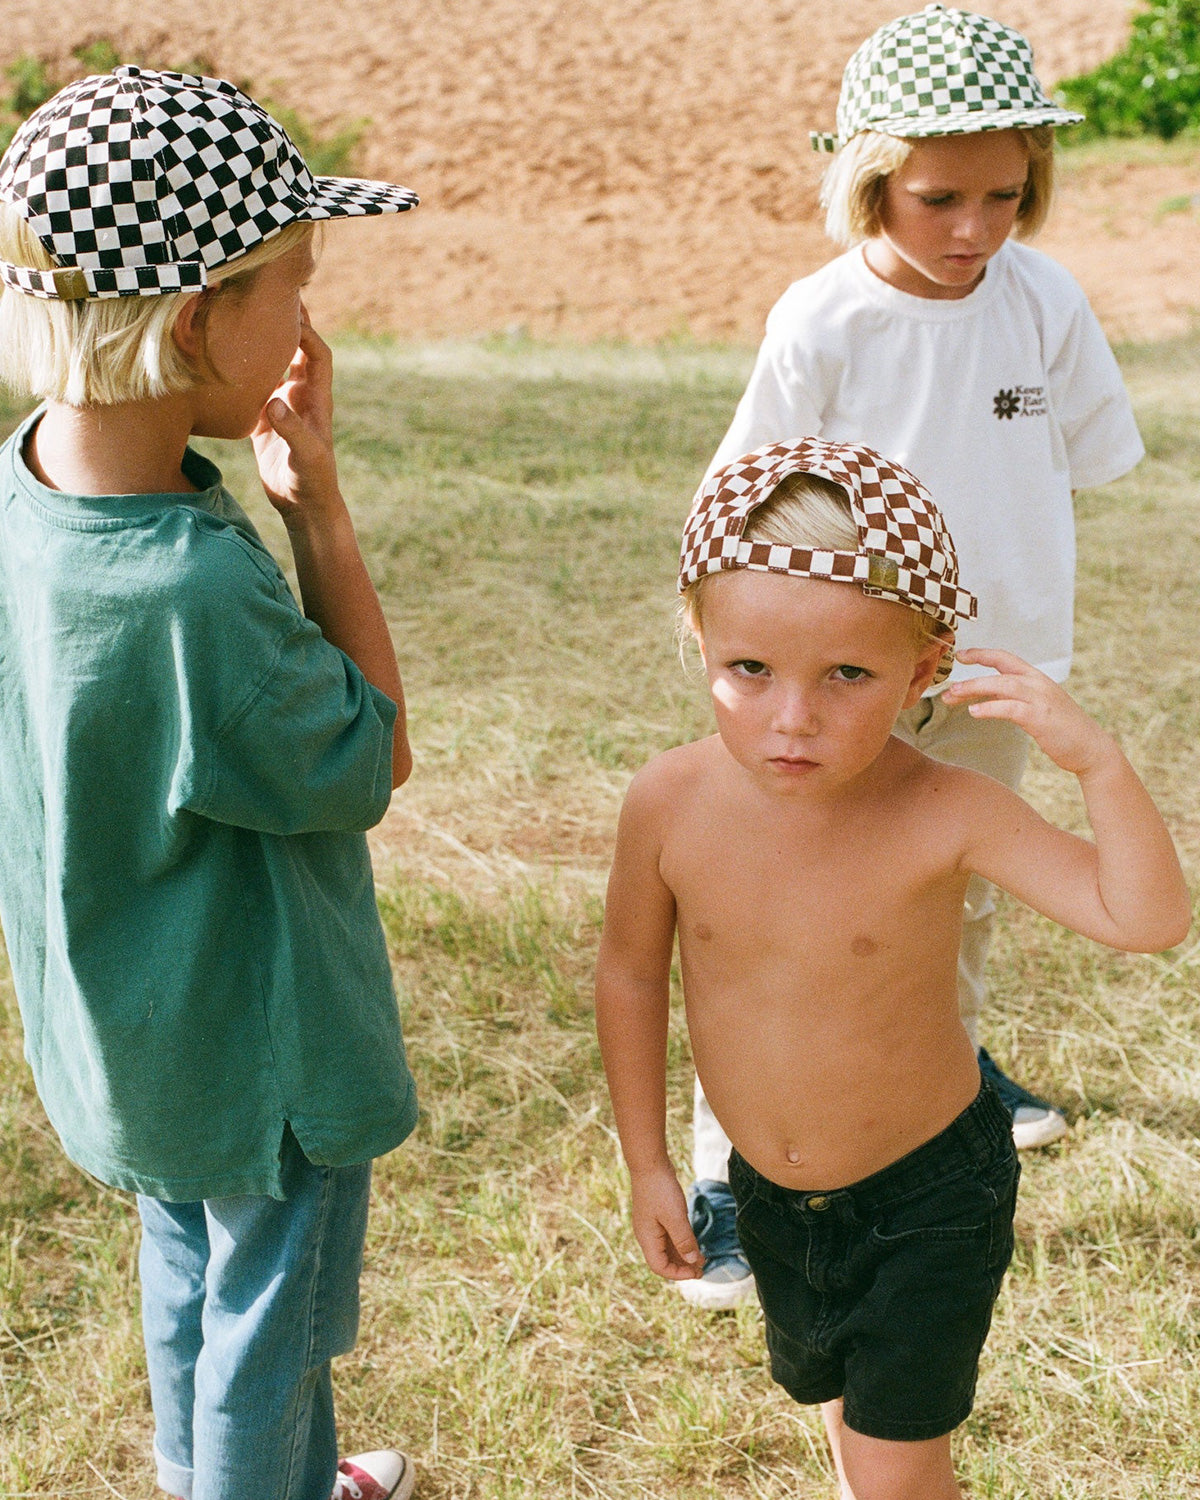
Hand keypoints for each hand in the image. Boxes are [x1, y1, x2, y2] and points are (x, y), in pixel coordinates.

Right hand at [251, 307, 341, 525]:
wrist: (304, 507)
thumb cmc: (312, 482)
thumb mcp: (306, 457)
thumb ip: (292, 429)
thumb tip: (274, 402)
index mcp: (317, 399)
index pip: (317, 353)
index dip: (306, 332)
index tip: (284, 313)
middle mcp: (301, 396)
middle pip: (298, 349)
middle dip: (288, 324)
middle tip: (268, 293)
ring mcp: (283, 406)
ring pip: (273, 364)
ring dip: (261, 342)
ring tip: (239, 314)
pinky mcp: (265, 419)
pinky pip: (254, 385)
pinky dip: (241, 370)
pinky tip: (221, 356)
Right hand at [630, 1166, 704, 1280]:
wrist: (650, 1164)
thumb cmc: (660, 1189)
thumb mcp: (675, 1216)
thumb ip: (684, 1240)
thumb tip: (693, 1262)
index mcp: (647, 1238)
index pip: (660, 1267)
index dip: (678, 1274)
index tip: (696, 1272)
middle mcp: (647, 1236)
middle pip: (663, 1260)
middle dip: (683, 1267)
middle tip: (702, 1270)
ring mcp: (652, 1226)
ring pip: (667, 1248)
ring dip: (684, 1256)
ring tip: (702, 1260)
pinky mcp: (658, 1217)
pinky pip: (669, 1236)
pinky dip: (681, 1243)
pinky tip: (694, 1244)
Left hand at [943, 648, 1117, 777]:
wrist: (1091, 748)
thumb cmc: (1061, 729)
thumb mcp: (1036, 706)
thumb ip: (1014, 697)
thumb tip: (986, 695)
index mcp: (1037, 679)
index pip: (1005, 658)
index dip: (982, 654)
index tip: (961, 655)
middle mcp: (1038, 684)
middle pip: (999, 671)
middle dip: (971, 677)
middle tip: (948, 688)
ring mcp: (1040, 699)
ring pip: (1002, 685)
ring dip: (974, 689)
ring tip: (953, 696)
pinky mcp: (1041, 718)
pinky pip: (1010, 708)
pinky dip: (990, 708)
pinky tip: (974, 712)